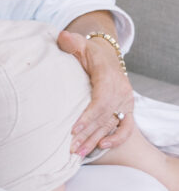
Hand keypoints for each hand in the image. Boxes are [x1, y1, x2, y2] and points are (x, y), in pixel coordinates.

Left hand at [59, 29, 135, 156]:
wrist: (107, 56)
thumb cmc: (89, 53)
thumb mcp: (79, 44)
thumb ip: (71, 42)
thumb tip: (62, 37)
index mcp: (108, 77)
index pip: (101, 101)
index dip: (88, 116)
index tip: (73, 129)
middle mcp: (120, 91)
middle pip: (104, 117)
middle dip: (87, 134)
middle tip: (71, 147)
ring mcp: (125, 102)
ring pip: (112, 125)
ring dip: (95, 140)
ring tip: (79, 153)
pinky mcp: (127, 109)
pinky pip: (126, 128)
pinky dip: (117, 139)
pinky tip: (101, 146)